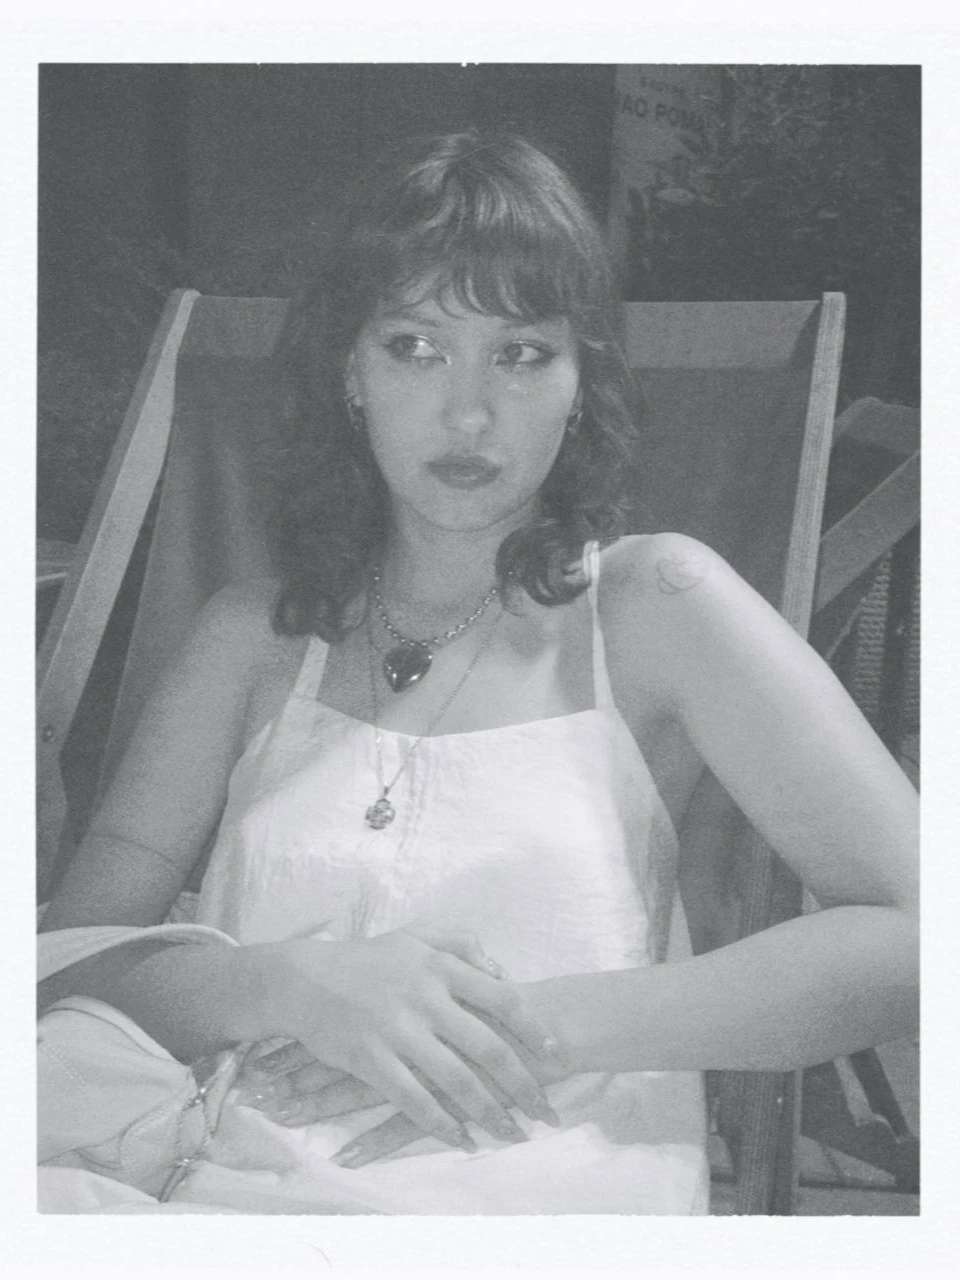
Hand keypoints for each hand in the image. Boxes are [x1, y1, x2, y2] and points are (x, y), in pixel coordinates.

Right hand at [249, 925, 562, 1148]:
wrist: (305, 979)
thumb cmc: (368, 959)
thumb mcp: (416, 935)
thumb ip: (462, 944)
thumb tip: (502, 973)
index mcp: (440, 967)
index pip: (501, 998)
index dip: (532, 1028)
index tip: (556, 1053)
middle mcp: (425, 998)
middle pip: (487, 1047)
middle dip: (522, 1084)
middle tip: (546, 1111)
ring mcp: (397, 1031)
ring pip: (456, 1080)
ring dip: (489, 1112)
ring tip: (512, 1133)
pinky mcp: (371, 1061)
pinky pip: (414, 1101)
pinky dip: (442, 1125)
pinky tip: (463, 1140)